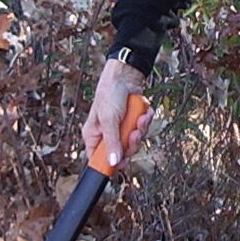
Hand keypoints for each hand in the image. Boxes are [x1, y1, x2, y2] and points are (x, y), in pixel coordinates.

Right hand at [82, 56, 151, 170]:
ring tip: (140, 118)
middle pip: (122, 153)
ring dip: (141, 129)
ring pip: (134, 142)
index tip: (123, 162)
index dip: (111, 164)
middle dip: (132, 142)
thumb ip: (112, 142)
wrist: (125, 76)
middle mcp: (106, 135)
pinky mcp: (132, 123)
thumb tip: (113, 162)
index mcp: (94, 136)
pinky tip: (144, 113)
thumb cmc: (110, 94)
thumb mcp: (109, 120)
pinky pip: (142, 131)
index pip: (99, 160)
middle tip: (134, 133)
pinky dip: (145, 122)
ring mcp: (121, 129)